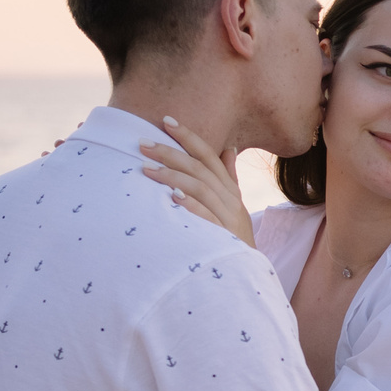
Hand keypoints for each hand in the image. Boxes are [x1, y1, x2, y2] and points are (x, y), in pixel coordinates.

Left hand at [139, 123, 254, 247]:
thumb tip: (229, 149)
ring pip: (200, 187)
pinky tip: (172, 196)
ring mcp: (227, 217)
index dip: (188, 136)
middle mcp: (230, 199)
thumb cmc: (234, 236)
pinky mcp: (223, 236)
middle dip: (170, 152)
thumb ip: (229, 177)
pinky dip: (189, 205)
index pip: (208, 155)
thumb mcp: (235, 204)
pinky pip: (205, 216)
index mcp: (230, 189)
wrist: (247, 270)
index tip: (166, 120)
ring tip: (145, 169)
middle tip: (142, 144)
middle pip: (199, 168)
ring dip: (172, 176)